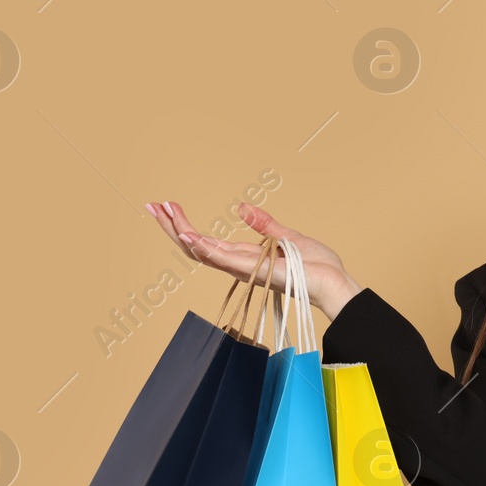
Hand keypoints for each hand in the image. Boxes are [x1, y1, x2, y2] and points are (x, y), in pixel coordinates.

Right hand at [145, 200, 363, 320]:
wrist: (332, 281)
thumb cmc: (315, 266)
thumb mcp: (287, 236)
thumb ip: (264, 224)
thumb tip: (242, 208)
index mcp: (244, 257)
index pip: (207, 241)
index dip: (185, 225)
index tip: (169, 205)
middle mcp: (238, 264)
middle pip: (195, 247)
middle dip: (172, 226)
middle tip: (152, 206)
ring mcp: (243, 268)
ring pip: (202, 252)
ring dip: (180, 232)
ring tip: (162, 212)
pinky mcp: (254, 270)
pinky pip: (223, 259)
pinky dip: (203, 248)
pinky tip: (186, 235)